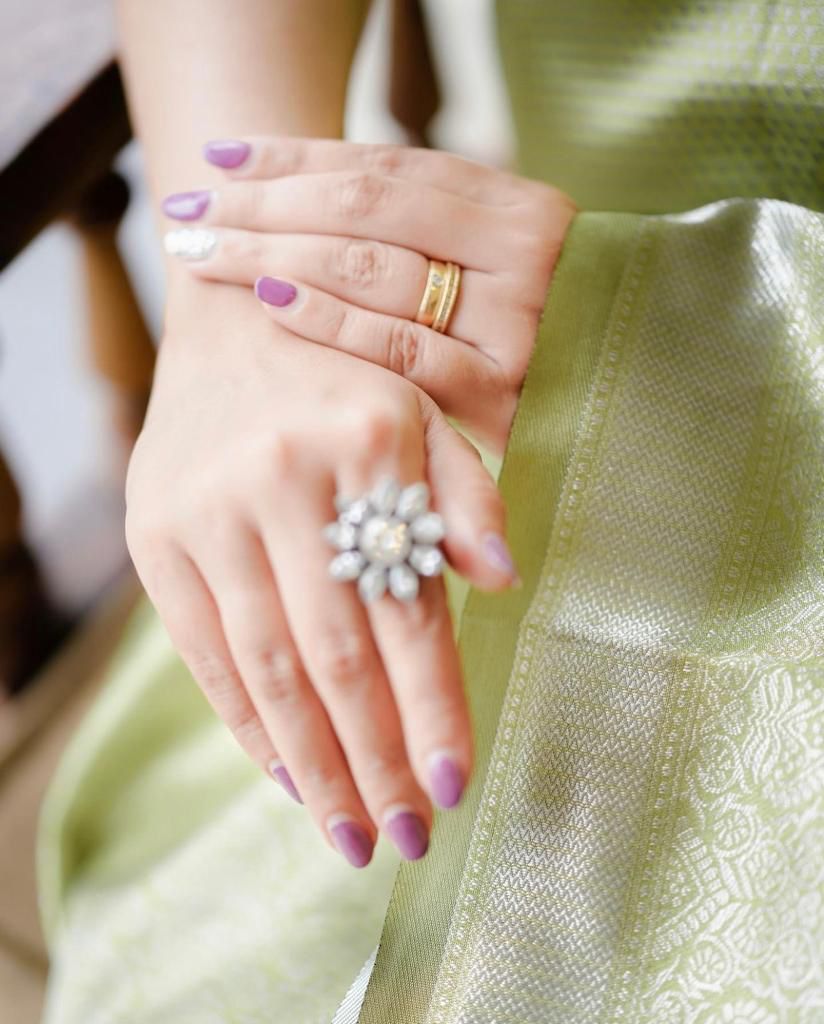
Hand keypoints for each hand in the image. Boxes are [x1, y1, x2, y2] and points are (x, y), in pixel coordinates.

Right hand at [125, 281, 516, 866]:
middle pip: (336, 656)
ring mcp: (208, 513)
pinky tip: (288, 775)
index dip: (433, 707)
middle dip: (376, 760)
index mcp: (367, 451)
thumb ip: (466, 498)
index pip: (407, 609)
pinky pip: (205, 653)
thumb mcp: (424, 414)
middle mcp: (283, 483)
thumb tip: (503, 584)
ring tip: (351, 834)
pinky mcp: (156, 537)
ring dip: (314, 764)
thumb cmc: (345, 383)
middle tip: (405, 837)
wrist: (230, 323)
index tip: (454, 786)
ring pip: (268, 668)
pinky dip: (249, 725)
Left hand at [162, 137, 576, 453]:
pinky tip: (265, 301)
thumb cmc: (536, 328)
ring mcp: (513, 325)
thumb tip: (302, 193)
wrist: (626, 405)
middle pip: (366, 211)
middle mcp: (524, 252)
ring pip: (372, 269)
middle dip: (264, 206)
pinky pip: (396, 350)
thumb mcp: (492, 260)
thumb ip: (425, 230)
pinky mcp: (498, 398)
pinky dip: (327, 320)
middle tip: (186, 212)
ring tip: (203, 250)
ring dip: (274, 254)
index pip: (386, 168)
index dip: (295, 157)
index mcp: (520, 206)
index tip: (219, 156)